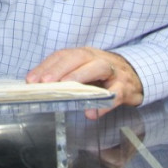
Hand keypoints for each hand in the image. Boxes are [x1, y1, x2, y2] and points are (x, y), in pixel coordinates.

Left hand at [26, 47, 142, 118]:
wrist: (136, 76)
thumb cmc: (104, 75)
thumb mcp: (84, 71)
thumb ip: (65, 76)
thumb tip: (39, 87)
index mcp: (84, 54)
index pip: (62, 56)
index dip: (46, 66)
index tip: (32, 79)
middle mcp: (98, 58)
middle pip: (78, 57)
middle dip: (60, 69)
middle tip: (46, 82)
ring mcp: (113, 71)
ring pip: (98, 67)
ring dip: (80, 76)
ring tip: (66, 87)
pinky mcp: (126, 87)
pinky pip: (116, 93)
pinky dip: (105, 103)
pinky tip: (93, 113)